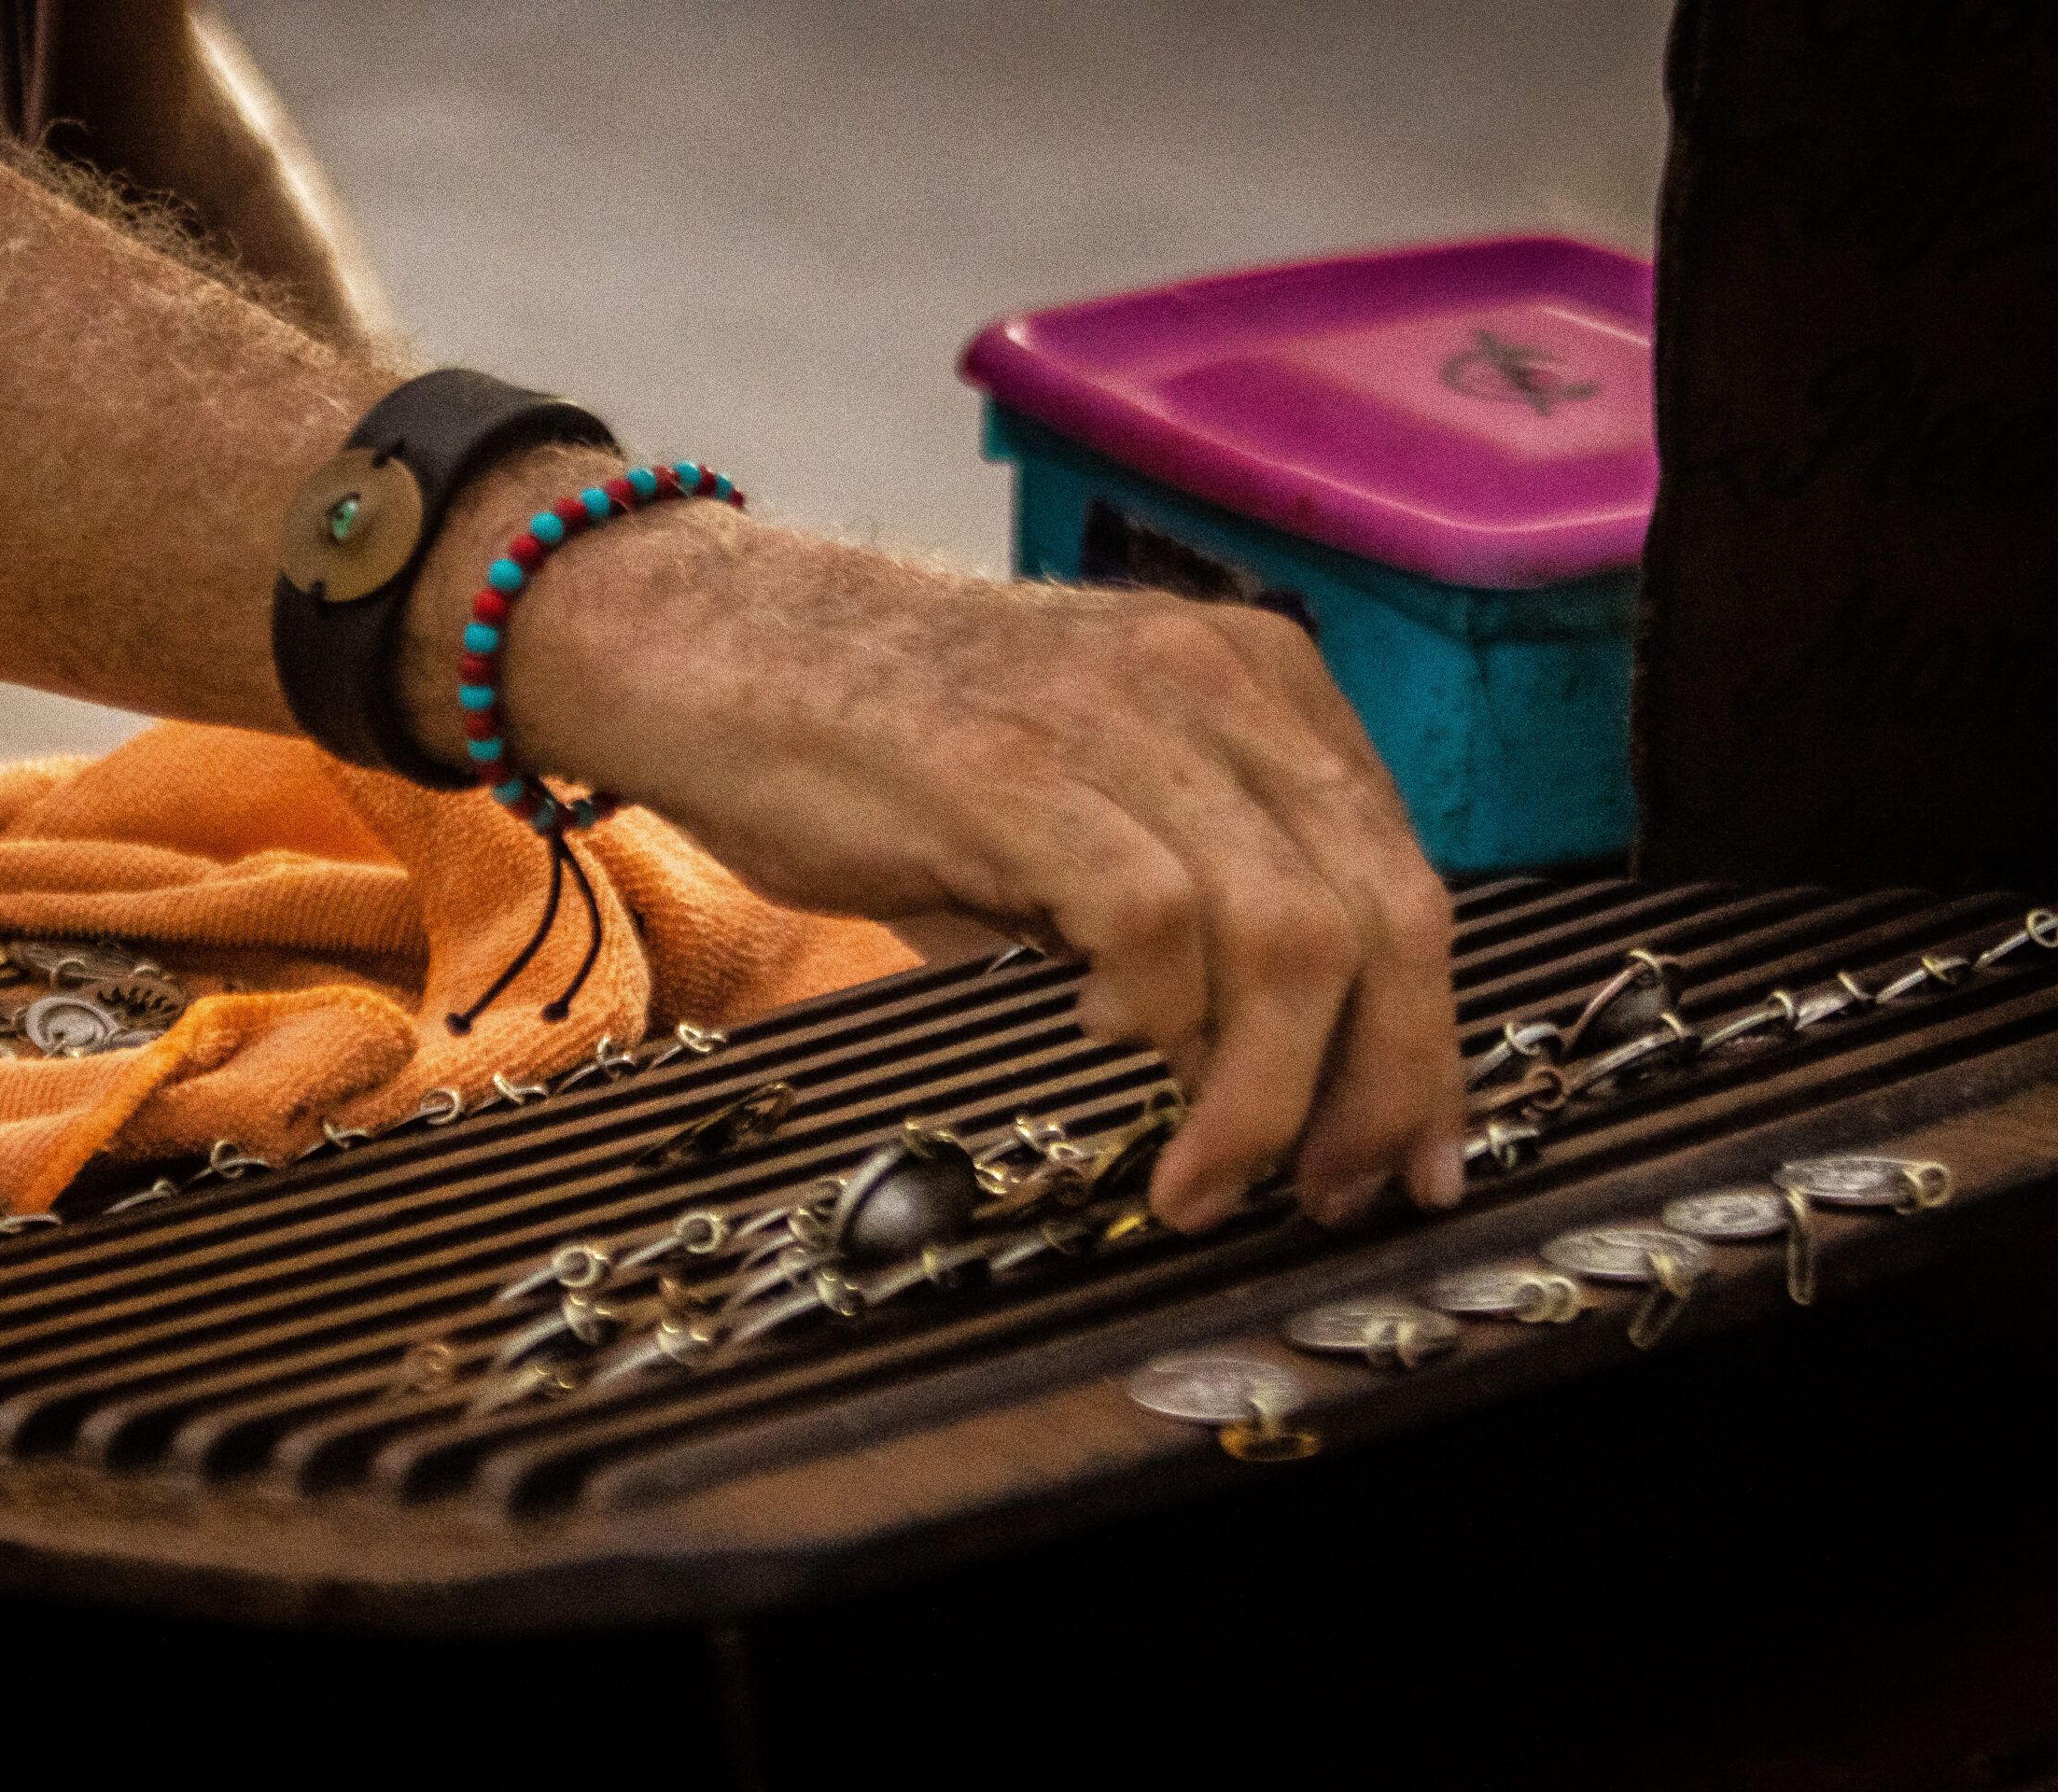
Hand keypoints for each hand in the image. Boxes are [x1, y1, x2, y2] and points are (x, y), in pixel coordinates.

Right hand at [443, 485, 1466, 1231]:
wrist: (711, 648)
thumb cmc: (885, 743)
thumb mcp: (1084, 798)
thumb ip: (1195, 896)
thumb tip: (1278, 1069)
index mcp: (1252, 681)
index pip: (1403, 877)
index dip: (1426, 1036)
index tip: (1407, 1148)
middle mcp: (1212, 681)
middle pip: (1383, 914)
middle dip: (1379, 1085)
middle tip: (1333, 1189)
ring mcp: (1119, 715)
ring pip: (1290, 936)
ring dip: (1263, 1096)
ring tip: (1203, 1176)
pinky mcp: (1017, 766)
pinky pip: (1155, 924)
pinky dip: (1154, 1024)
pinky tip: (1098, 1043)